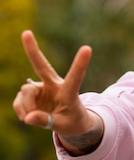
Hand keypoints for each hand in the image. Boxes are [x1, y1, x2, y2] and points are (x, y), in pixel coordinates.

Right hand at [13, 30, 101, 153]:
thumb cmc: (72, 122)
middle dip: (33, 51)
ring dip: (27, 107)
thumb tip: (28, 117)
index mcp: (69, 92)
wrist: (69, 123)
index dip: (80, 64)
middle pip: (42, 67)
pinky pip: (19, 101)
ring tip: (33, 119)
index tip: (87, 48)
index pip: (75, 77)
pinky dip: (21, 111)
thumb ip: (46, 121)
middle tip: (26, 33)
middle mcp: (54, 85)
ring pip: (26, 91)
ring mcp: (41, 88)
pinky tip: (28, 117)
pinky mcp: (30, 94)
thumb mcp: (62, 126)